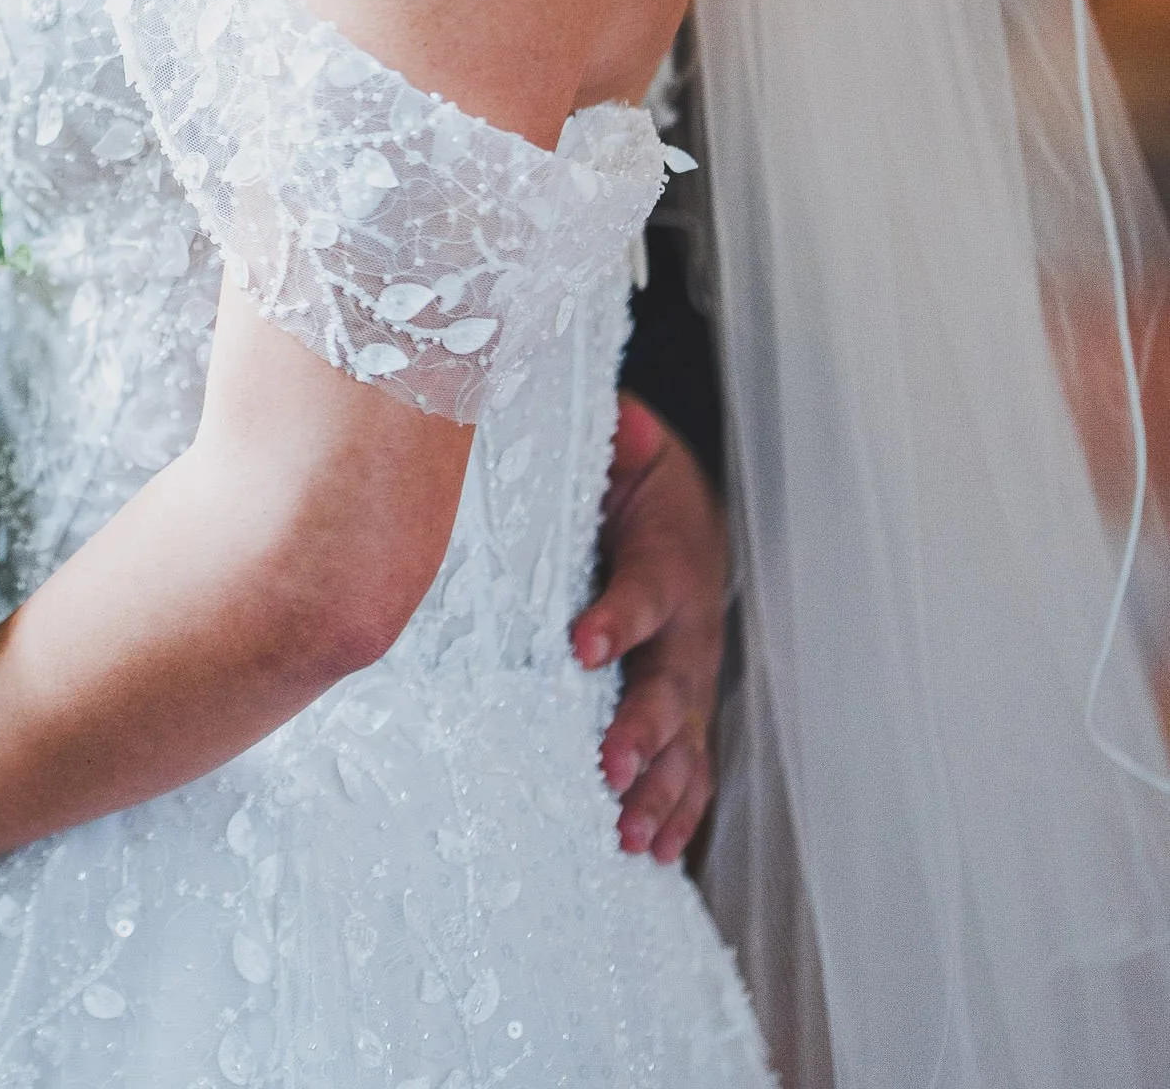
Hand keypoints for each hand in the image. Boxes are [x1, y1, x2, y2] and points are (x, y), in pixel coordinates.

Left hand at [571, 393, 726, 862]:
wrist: (682, 508)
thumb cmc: (636, 481)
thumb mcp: (624, 447)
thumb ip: (617, 437)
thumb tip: (619, 419)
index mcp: (670, 561)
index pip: (644, 592)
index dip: (616, 618)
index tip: (581, 644)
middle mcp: (691, 629)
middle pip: (672, 685)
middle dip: (642, 728)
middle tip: (608, 766)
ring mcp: (691, 677)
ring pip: (686, 741)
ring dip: (660, 789)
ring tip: (629, 834)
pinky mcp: (684, 708)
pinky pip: (690, 768)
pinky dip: (678, 811)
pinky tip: (654, 851)